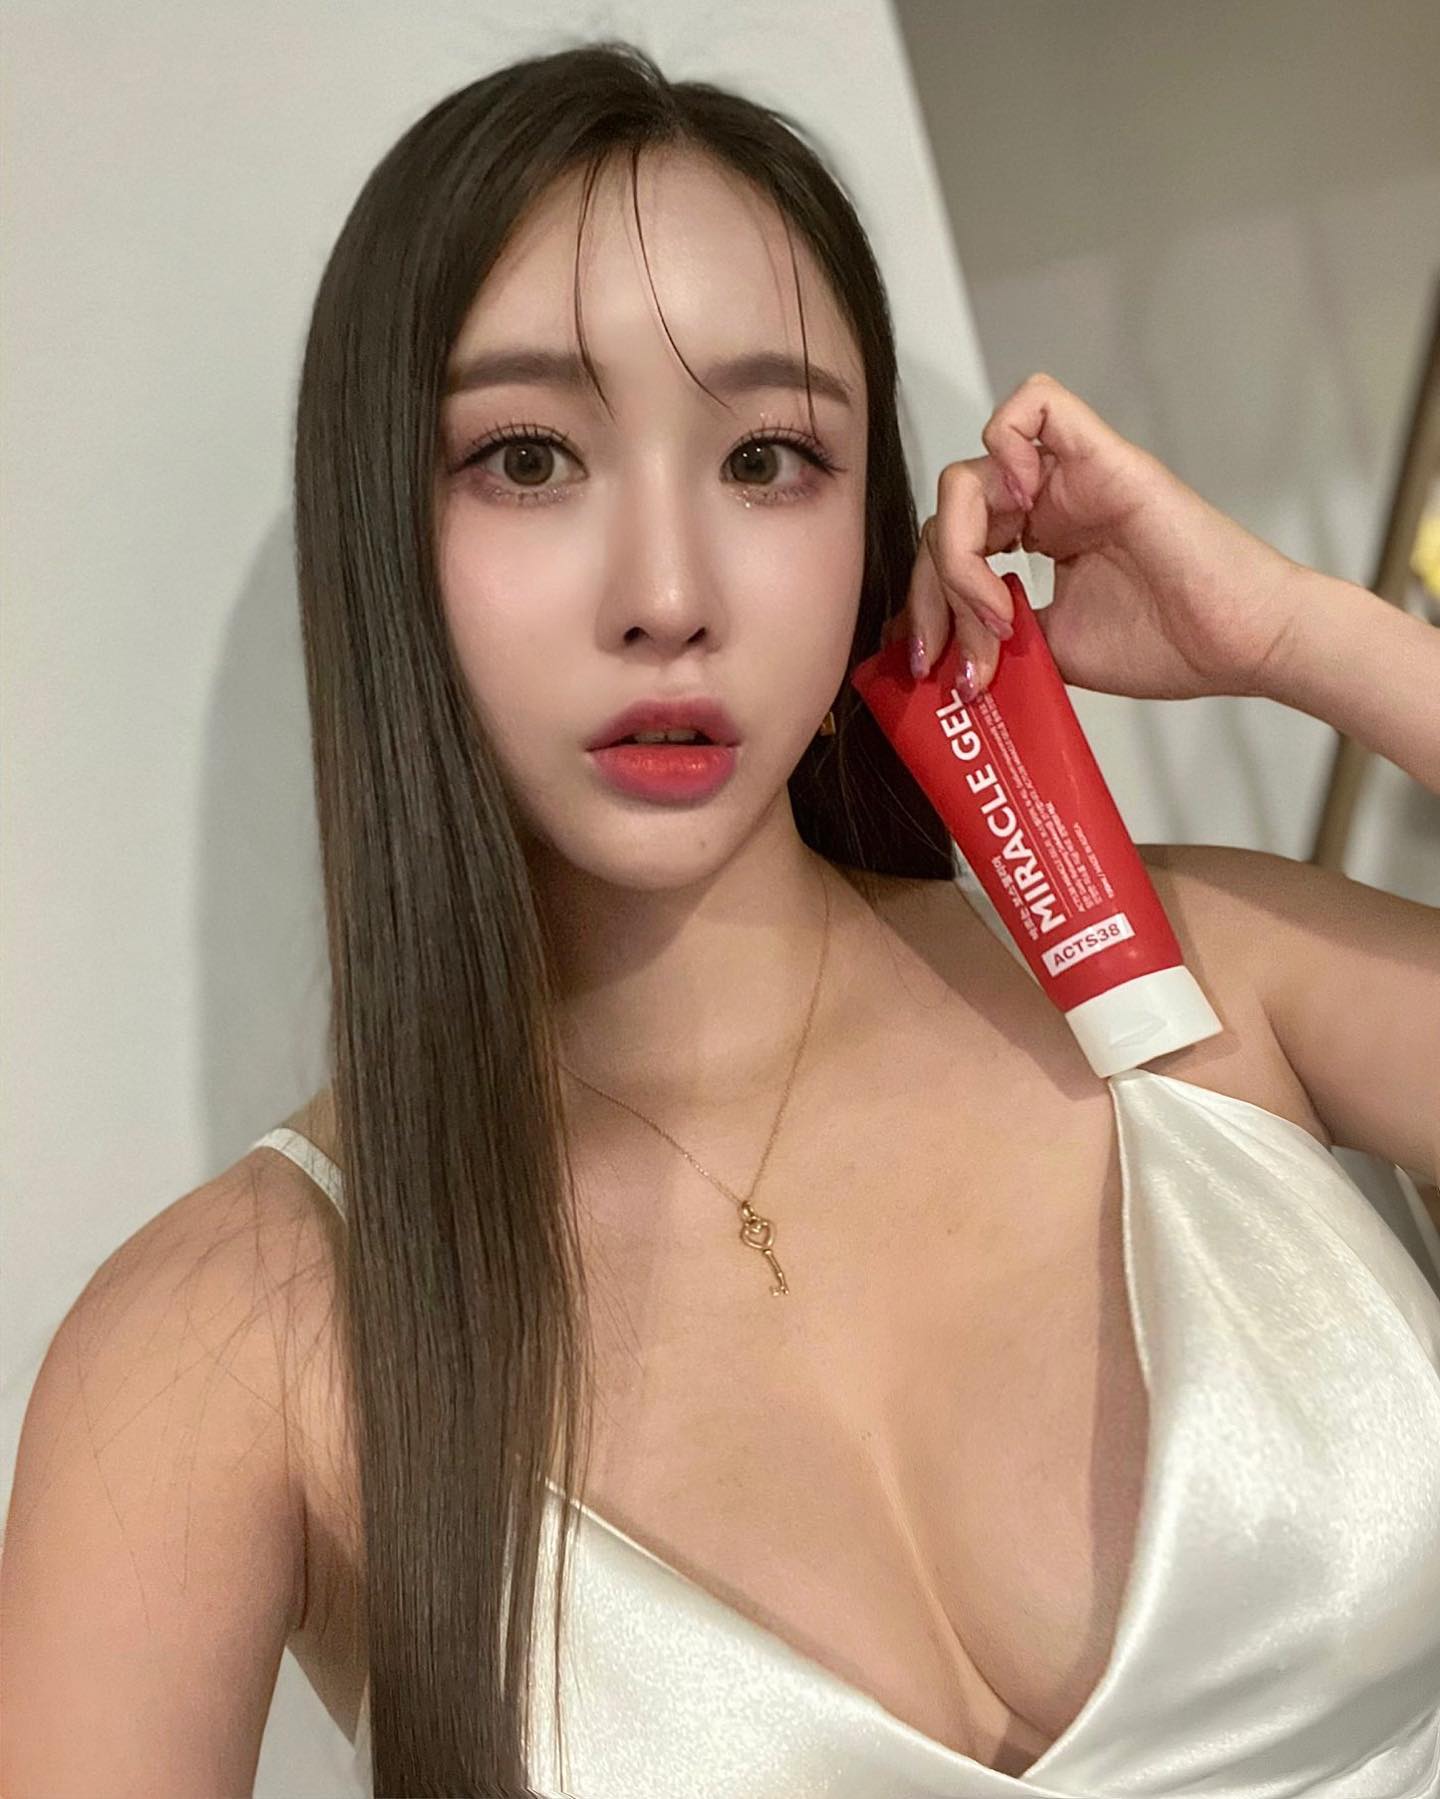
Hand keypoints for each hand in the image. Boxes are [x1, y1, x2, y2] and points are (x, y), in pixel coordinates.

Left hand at [883, 373, 1304, 701]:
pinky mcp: (1102, 456)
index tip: (935, 665)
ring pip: (970, 473)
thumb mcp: (1052, 650)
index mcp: (1036, 538)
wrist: (1238, 647)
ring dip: (959, 549)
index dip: (926, 604)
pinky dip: (1003, 445)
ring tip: (996, 608)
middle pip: (947, 515)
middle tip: (960, 653)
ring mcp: (1071, 475)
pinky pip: (1034, 405)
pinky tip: (1019, 515)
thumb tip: (932, 648)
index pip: (946, 546)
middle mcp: (1046, 500)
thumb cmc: (1167, 646)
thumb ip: (994, 636)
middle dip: (934, 591)